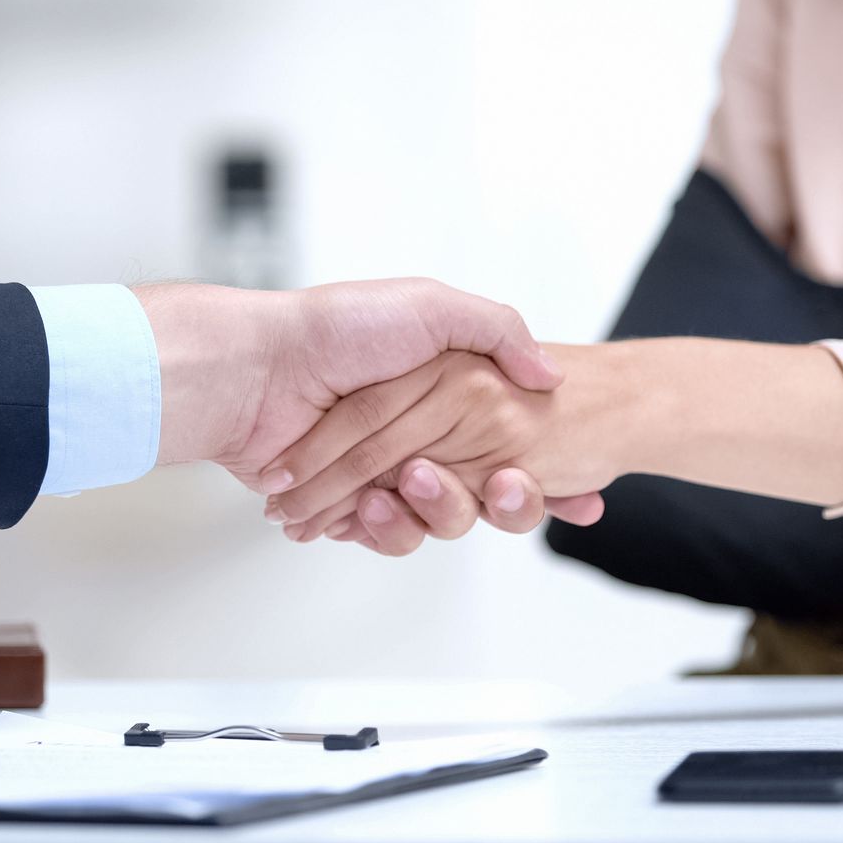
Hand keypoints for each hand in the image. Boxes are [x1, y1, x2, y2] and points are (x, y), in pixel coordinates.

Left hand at [266, 344, 627, 547]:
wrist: (257, 370)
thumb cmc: (338, 327)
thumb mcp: (433, 306)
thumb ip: (499, 330)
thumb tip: (551, 374)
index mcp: (446, 391)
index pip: (514, 438)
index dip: (549, 468)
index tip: (585, 493)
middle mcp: (419, 433)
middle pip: (486, 491)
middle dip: (506, 501)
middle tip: (506, 487)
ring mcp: (383, 472)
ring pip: (439, 521)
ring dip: (438, 513)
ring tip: (413, 490)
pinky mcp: (346, 504)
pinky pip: (384, 535)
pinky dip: (382, 529)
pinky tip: (370, 511)